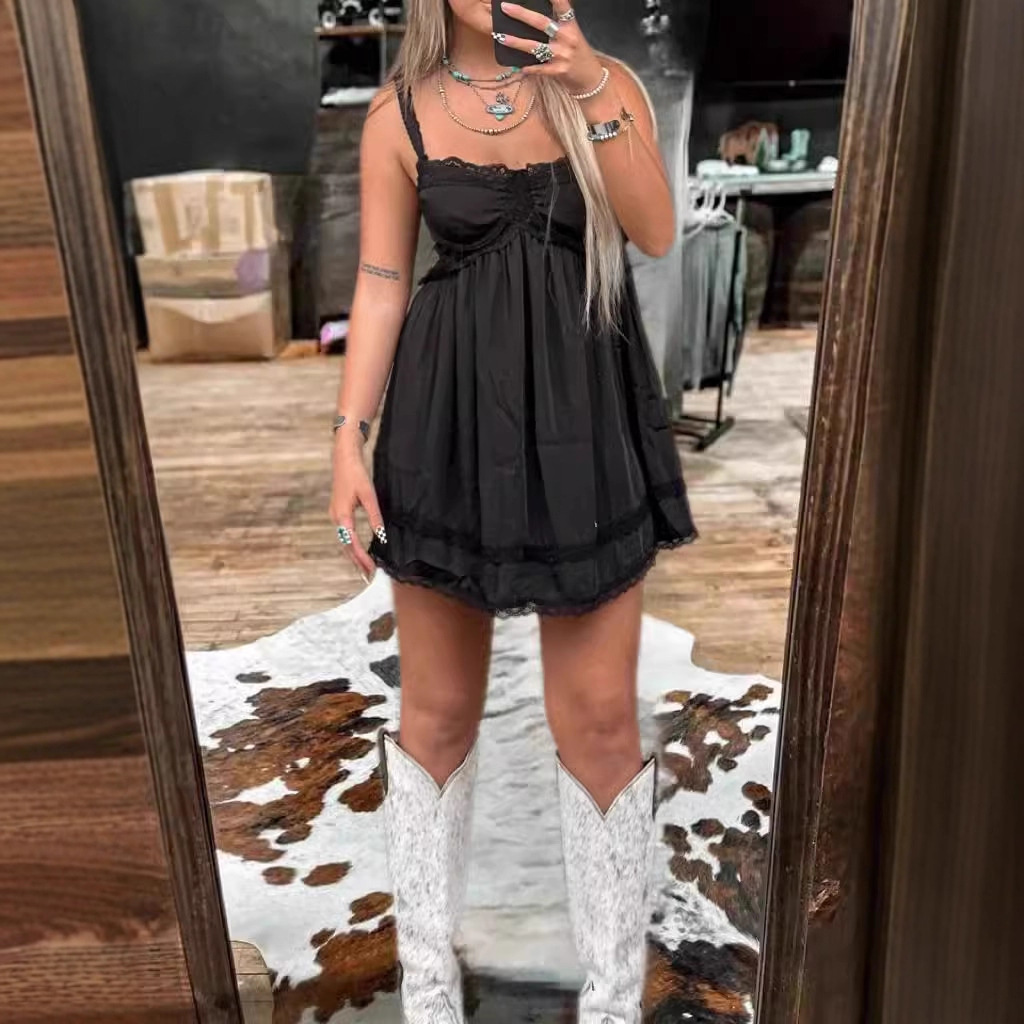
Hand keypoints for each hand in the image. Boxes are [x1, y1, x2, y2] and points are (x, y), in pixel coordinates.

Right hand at [329, 435, 384, 583]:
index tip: (371, 570)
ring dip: (353, 555)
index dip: (362, 558)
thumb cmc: (357, 475)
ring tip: (364, 568)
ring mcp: (335, 516)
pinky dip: (351, 545)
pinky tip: (358, 550)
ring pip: (344, 542)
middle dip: (357, 562)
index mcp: (342, 516)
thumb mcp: (369, 496)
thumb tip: (382, 537)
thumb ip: (375, 517)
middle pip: (346, 547)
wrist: (343, 458)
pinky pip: (344, 534)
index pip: (352, 544)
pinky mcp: (338, 513)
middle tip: (369, 577)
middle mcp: (336, 518)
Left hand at [497, 1, 603, 94]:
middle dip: (521, 14)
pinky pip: (539, 68)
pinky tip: (520, 67)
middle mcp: (566, 38)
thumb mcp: (572, 35)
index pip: (562, 6)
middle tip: (506, 8)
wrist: (590, 78)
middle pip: (541, 23)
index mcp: (570, 26)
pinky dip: (529, 68)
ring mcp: (562, 55)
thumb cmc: (578, 54)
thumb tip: (533, 19)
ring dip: (517, 42)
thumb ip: (557, 25)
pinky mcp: (558, 71)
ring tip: (502, 37)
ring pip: (535, 47)